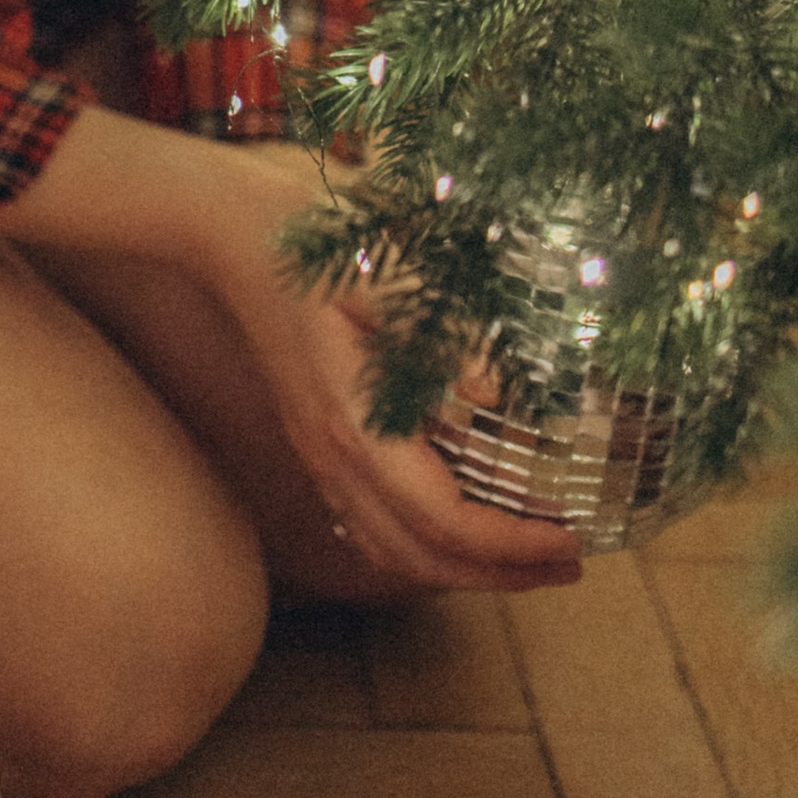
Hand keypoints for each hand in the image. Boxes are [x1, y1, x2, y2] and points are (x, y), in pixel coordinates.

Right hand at [0, 117, 578, 596]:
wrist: (226, 223)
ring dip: (461, 568)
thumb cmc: (311, 236)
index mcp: (354, 423)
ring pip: (389, 549)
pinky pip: (367, 523)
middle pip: (418, 556)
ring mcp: (317, 450)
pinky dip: (420, 545)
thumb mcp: (389, 270)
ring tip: (525, 558)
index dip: (511, 545)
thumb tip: (505, 395)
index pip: (442, 520)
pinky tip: (453, 526)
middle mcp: (332, 453)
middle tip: (569, 564)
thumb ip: (445, 331)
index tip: (571, 538)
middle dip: (499, 574)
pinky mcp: (314, 436)